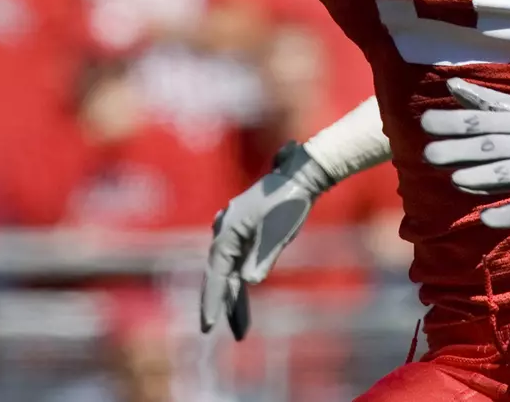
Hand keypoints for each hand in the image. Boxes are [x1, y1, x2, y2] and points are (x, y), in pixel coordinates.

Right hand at [200, 142, 333, 338]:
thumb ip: (262, 258)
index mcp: (227, 232)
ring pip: (230, 272)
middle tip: (223, 334)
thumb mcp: (278, 233)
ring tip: (241, 331)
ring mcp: (235, 232)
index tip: (209, 326)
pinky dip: (241, 283)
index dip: (213, 301)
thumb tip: (248, 281)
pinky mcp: (246, 233)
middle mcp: (225, 232)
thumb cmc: (289, 202)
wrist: (300, 175)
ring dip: (235, 299)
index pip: (216, 273)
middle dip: (223, 306)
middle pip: (220, 276)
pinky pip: (239, 264)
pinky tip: (241, 302)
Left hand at [421, 78, 509, 228]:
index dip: (455, 119)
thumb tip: (452, 86)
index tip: (425, 122)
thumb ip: (488, 102)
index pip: (484, 119)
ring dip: (483, 177)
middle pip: (493, 144)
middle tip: (428, 155)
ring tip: (456, 180)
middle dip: (461, 149)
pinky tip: (486, 219)